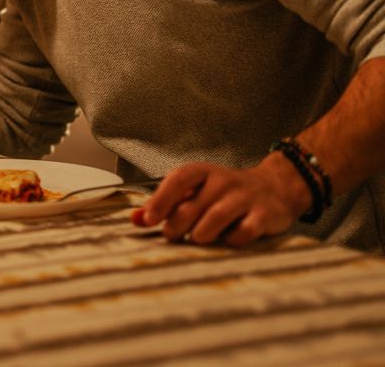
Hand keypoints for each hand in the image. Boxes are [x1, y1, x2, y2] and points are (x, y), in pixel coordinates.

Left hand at [133, 154, 309, 246]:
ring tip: (196, 239)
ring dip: (200, 234)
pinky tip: (226, 240)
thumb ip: (165, 204)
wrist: (276, 187)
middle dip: (177, 224)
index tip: (149, 220)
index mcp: (203, 172)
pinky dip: (231, 240)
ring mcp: (245, 197)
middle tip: (171, 234)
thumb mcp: (195, 190)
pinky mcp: (264, 215)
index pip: (178, 179)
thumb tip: (135, 220)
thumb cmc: (224, 192)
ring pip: (216, 218)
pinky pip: (243, 232)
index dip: (161, 199)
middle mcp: (224, 181)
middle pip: (194, 205)